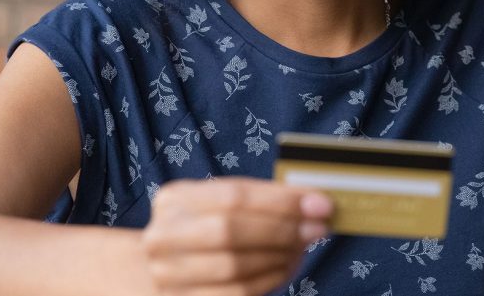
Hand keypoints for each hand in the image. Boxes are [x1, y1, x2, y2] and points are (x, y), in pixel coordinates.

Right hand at [139, 177, 332, 294]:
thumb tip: (314, 203)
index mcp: (174, 199)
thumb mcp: (224, 205)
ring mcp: (167, 275)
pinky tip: (285, 268)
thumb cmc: (208, 229)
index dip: (280, 201)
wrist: (171, 266)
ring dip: (279, 257)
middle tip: (317, 228)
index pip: (233, 196)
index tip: (320, 205)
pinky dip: (268, 281)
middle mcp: (163, 236)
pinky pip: (236, 294)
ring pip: (235, 267)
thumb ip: (262, 200)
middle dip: (282, 230)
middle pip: (230, 231)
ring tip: (302, 248)